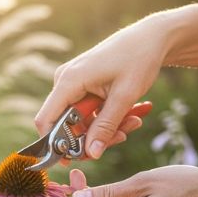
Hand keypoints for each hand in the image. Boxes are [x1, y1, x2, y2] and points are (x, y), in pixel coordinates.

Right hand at [35, 14, 171, 158]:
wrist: (152, 37)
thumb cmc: (138, 59)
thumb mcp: (124, 97)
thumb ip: (106, 126)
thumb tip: (92, 154)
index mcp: (68, 81)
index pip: (46, 121)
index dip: (55, 144)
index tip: (77, 158)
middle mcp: (65, 82)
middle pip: (66, 125)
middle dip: (92, 136)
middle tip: (121, 137)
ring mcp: (73, 84)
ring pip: (80, 121)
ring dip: (105, 128)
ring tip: (133, 122)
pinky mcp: (83, 86)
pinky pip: (88, 112)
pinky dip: (106, 118)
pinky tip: (129, 115)